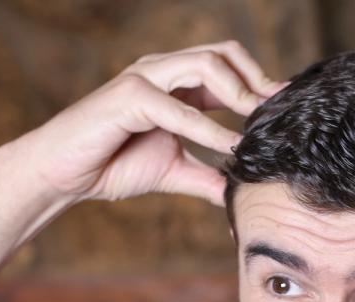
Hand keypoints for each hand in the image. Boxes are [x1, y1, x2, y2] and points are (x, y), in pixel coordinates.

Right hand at [20, 41, 284, 206]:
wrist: (65, 175)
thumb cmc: (113, 164)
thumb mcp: (177, 171)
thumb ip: (211, 176)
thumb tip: (243, 195)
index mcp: (177, 84)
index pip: (228, 67)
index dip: (261, 84)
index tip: (289, 109)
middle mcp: (163, 72)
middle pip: (222, 54)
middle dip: (256, 81)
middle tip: (277, 113)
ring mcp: (144, 79)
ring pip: (204, 65)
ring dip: (239, 94)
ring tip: (257, 127)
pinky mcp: (127, 96)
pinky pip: (178, 107)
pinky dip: (209, 128)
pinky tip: (232, 147)